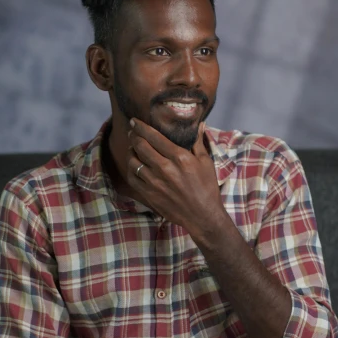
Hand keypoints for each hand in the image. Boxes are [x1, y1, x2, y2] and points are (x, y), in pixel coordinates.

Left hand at [126, 118, 225, 235]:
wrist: (202, 216)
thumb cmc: (207, 188)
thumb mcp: (205, 162)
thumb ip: (197, 142)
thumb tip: (198, 124)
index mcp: (179, 157)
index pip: (154, 136)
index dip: (141, 127)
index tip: (134, 121)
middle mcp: (165, 168)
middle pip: (140, 146)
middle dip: (133, 136)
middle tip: (132, 132)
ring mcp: (155, 183)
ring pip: (133, 161)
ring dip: (131, 152)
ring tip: (133, 148)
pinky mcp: (150, 195)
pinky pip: (132, 178)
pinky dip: (131, 169)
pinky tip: (134, 165)